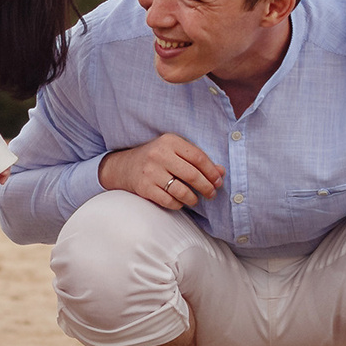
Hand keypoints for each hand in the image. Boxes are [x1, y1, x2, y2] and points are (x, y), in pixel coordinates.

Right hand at [100, 134, 223, 211]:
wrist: (124, 167)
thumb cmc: (157, 159)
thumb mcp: (174, 152)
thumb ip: (197, 160)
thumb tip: (221, 172)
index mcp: (169, 141)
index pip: (198, 157)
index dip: (212, 171)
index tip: (218, 181)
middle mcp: (159, 155)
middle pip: (192, 175)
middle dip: (206, 187)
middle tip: (211, 194)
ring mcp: (150, 172)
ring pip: (181, 191)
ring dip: (193, 198)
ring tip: (195, 199)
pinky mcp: (144, 188)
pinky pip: (169, 201)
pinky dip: (178, 204)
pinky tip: (179, 202)